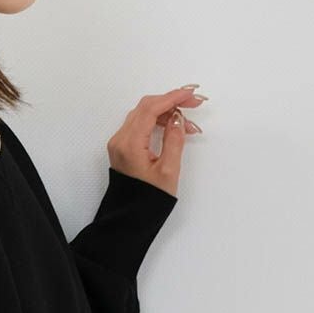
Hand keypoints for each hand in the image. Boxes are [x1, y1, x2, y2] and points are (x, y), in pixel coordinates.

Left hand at [105, 83, 207, 197]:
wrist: (130, 218)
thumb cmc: (148, 200)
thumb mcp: (168, 171)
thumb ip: (174, 140)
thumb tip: (178, 118)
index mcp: (129, 145)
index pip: (150, 109)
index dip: (172, 97)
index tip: (192, 94)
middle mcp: (120, 141)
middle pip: (145, 107)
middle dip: (171, 102)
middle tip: (195, 103)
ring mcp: (119, 144)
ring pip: (143, 115)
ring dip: (166, 113)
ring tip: (188, 124)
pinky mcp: (122, 148)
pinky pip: (140, 126)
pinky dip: (157, 122)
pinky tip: (174, 128)